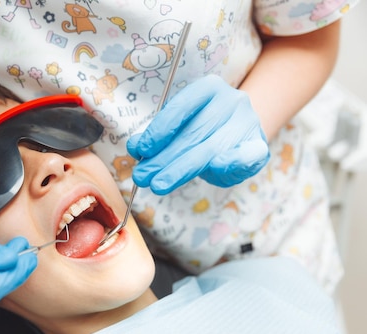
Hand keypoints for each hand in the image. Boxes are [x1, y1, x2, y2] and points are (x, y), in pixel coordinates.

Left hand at [127, 74, 269, 194]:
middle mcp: (231, 101)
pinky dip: (230, 162)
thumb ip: (159, 135)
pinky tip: (215, 168)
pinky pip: (246, 156)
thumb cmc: (204, 129)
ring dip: (180, 170)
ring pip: (210, 149)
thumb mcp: (180, 127)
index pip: (182, 106)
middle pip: (193, 133)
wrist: (241, 133)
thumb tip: (135, 147)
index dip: (160, 129)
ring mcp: (247, 123)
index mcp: (209, 88)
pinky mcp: (258, 147)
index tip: (141, 150)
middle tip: (142, 176)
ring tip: (157, 184)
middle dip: (163, 158)